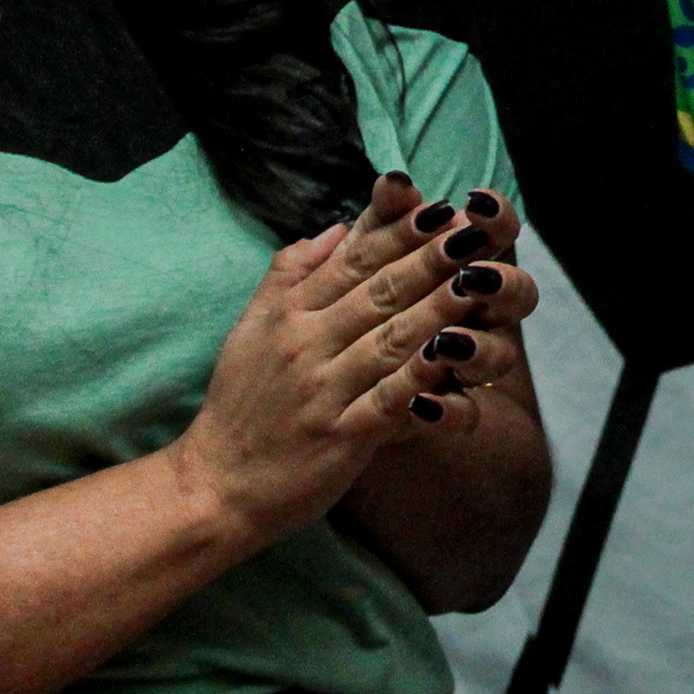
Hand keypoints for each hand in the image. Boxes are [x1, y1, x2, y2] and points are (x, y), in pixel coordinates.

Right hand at [171, 171, 525, 543]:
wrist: (215, 485)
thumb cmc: (240, 403)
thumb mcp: (251, 327)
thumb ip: (290, 273)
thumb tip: (337, 227)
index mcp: (287, 314)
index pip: (352, 262)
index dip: (399, 233)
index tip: (440, 208)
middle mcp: (305, 345)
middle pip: (378, 293)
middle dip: (430, 259)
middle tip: (474, 232)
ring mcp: (323, 391)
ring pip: (390, 339)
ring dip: (437, 308)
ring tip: (478, 281)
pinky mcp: (340, 436)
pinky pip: (388, 398)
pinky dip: (421, 376)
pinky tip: (453, 354)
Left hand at [330, 172, 542, 441]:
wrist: (336, 397)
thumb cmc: (359, 314)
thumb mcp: (361, 265)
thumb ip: (381, 223)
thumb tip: (393, 181)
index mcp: (464, 267)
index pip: (498, 234)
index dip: (496, 219)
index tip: (477, 204)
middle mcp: (479, 315)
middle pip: (516, 294)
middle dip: (498, 283)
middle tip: (473, 276)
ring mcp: (468, 367)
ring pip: (500, 357)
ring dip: (478, 346)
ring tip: (446, 342)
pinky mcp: (448, 414)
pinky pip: (465, 416)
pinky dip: (446, 409)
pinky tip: (421, 405)